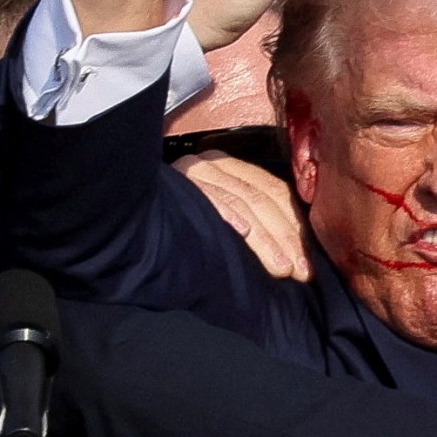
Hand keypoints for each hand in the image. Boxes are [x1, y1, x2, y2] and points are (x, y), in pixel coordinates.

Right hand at [173, 151, 311, 280]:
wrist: (130, 216)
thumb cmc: (182, 222)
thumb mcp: (223, 214)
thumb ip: (253, 219)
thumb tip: (293, 250)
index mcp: (232, 167)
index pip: (274, 192)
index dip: (295, 227)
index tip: (307, 263)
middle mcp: (216, 164)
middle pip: (262, 199)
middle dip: (285, 239)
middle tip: (299, 272)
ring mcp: (196, 170)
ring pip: (243, 201)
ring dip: (265, 239)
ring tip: (281, 267)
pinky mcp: (179, 182)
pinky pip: (210, 197)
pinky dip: (228, 214)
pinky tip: (241, 232)